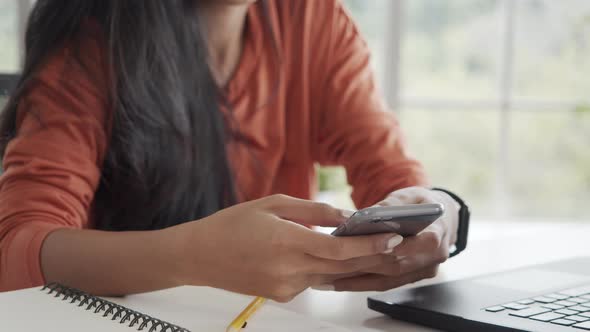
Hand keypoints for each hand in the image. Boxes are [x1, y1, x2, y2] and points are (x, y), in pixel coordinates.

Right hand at [166, 195, 402, 301]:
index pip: (338, 248)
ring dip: (354, 265)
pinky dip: (328, 269)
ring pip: (331, 276)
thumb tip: (345, 217)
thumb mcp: (272, 204)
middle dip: (372, 257)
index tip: (392, 238)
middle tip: (397, 246)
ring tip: (377, 250)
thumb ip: (312, 212)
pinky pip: (314, 282)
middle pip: (342, 267)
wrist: (200, 255)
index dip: (369, 245)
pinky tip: (338, 258)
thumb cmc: (233, 224)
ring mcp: (285, 287)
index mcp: (286, 242)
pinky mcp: (282, 295)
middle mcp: (288, 270)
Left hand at [329, 187, 459, 290]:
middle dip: (365, 264)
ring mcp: (423, 271)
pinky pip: (384, 284)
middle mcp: (434, 257)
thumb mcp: (408, 197)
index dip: (401, 246)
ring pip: (388, 279)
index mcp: (439, 233)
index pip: (424, 243)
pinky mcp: (410, 278)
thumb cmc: (420, 204)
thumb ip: (391, 206)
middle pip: (397, 264)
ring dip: (357, 280)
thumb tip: (367, 215)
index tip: (376, 246)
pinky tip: (337, 282)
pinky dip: (361, 284)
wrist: (437, 218)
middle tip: (336, 263)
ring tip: (327, 278)